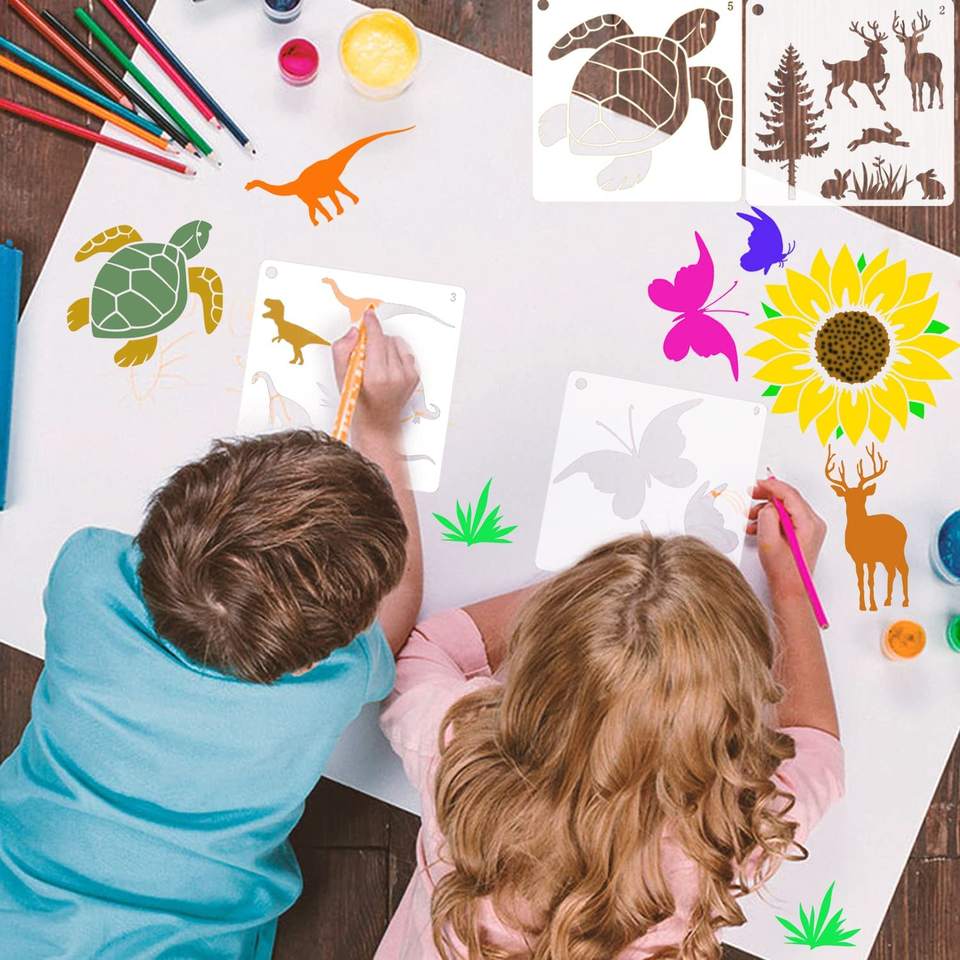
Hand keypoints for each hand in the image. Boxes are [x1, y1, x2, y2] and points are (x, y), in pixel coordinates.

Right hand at [332, 310, 417, 436]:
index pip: (375, 339)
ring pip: (396, 343)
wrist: (377, 423)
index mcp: (377, 377)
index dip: (371, 324)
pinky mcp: (415, 377)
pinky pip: (405, 353)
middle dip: (373, 340)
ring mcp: (408, 377)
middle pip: (385, 339)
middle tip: (364, 353)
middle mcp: (396, 376)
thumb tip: (355, 332)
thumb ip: (342, 350)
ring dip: (385, 346)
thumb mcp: (341, 378)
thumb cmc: (358, 403)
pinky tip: (386, 366)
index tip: (368, 315)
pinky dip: (395, 354)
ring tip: (375, 362)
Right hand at [747, 478, 826, 599]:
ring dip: (768, 510)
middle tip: (752, 495)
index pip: (790, 494)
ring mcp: (812, 528)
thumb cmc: (783, 571)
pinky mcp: (806, 533)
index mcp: (808, 524)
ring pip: (787, 508)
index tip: (757, 484)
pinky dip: (773, 518)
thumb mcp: (768, 541)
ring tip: (751, 519)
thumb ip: (767, 516)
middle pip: (790, 499)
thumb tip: (768, 505)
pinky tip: (759, 527)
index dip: (771, 486)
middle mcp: (814, 524)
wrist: (792, 589)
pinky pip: (788, 517)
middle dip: (768, 497)